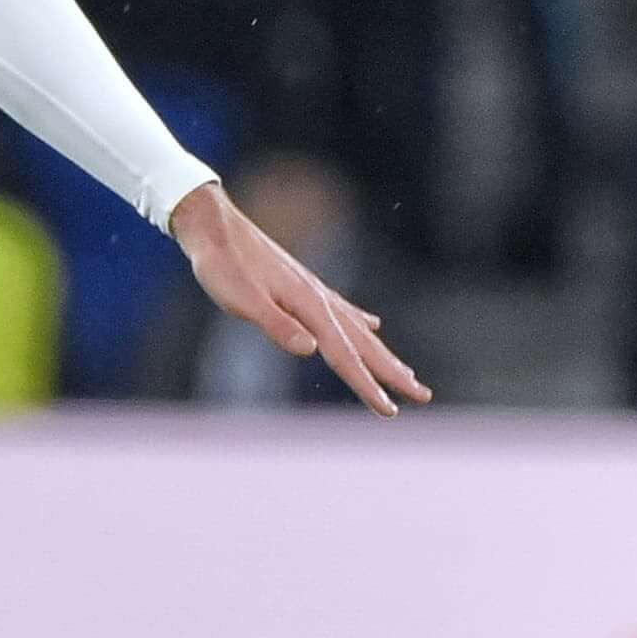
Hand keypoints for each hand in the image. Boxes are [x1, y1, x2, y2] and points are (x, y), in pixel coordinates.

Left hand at [169, 179, 429, 414]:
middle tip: (423, 395)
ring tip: (406, 372)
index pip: (344, 356)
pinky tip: (374, 326)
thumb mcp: (240, 300)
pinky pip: (344, 312)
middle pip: (364, 345)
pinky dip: (362, 324)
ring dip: (383, 354)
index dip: (367, 385)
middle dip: (393, 373)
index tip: (391, 410)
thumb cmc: (221, 266)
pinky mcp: (305, 287)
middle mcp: (320, 299)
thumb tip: (311, 349)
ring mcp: (315, 292)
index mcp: (309, 306)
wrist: (213, 227)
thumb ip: (276, 325)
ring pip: (359, 331)